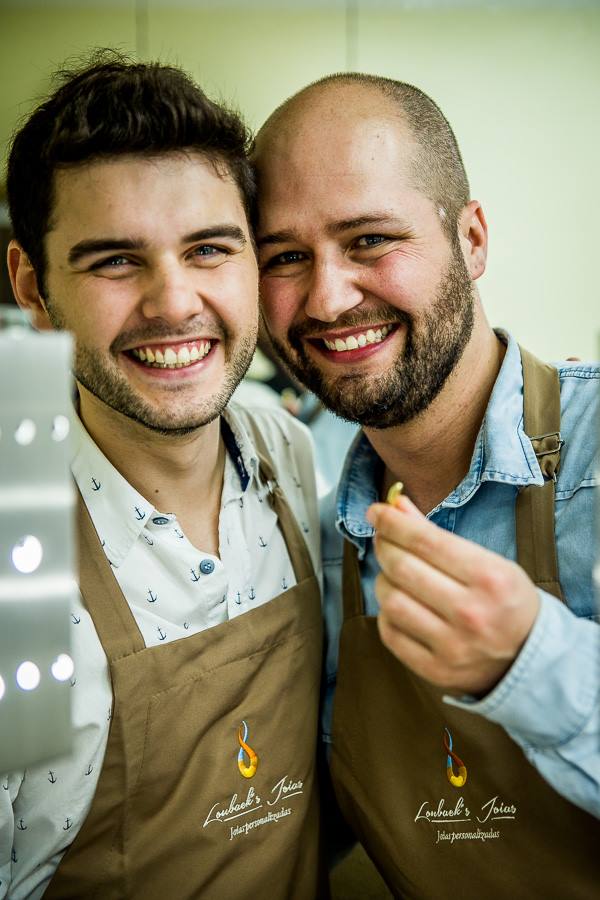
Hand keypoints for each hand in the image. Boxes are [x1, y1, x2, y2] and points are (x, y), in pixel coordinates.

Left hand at [366, 495, 539, 695]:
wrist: (531, 657)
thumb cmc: (506, 600)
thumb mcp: (487, 561)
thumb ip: (437, 535)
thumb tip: (396, 506)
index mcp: (489, 578)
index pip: (426, 541)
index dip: (393, 522)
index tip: (377, 511)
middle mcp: (471, 613)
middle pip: (403, 568)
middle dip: (384, 546)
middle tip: (382, 539)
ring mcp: (453, 646)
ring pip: (392, 601)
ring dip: (383, 580)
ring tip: (393, 575)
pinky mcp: (436, 670)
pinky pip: (391, 633)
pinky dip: (387, 613)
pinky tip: (399, 604)